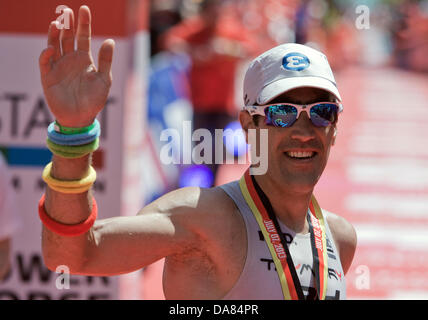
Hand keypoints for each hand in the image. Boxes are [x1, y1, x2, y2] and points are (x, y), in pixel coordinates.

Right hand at [39, 5, 113, 126]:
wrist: (81, 118)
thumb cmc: (94, 99)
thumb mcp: (104, 79)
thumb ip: (106, 61)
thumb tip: (110, 40)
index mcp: (84, 58)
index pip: (83, 36)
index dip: (84, 23)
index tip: (84, 9)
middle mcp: (70, 59)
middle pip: (67, 37)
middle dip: (67, 24)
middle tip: (67, 11)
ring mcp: (58, 66)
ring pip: (54, 45)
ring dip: (54, 34)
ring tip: (56, 24)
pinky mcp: (48, 76)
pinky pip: (45, 62)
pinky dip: (46, 55)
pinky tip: (50, 49)